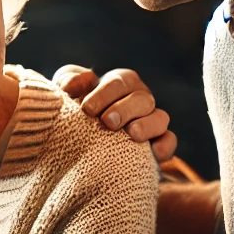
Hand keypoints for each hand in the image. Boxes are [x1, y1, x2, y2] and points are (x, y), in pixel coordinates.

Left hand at [53, 65, 178, 169]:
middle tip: (107, 122)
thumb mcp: (65, 93)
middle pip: (142, 98)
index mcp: (120, 83)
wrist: (73, 144)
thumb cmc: (72, 111)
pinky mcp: (156, 144)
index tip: (86, 109)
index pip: (120, 81)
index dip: (105, 93)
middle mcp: (139, 100)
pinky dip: (164, 146)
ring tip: (131, 134)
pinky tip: (153, 153)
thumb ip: (69, 80)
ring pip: (160, 118)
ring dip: (147, 125)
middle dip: (125, 109)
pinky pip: (169, 142)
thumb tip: (83, 80)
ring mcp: (151, 121)